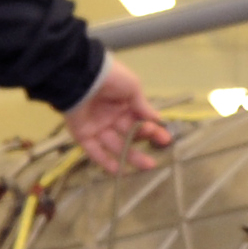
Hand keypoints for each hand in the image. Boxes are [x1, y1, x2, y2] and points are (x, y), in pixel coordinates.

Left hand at [66, 61, 170, 175]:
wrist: (82, 77)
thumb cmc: (111, 79)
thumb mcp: (132, 88)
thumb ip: (143, 107)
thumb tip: (157, 119)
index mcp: (123, 103)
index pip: (140, 120)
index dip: (153, 130)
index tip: (165, 139)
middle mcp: (111, 116)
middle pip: (129, 134)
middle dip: (144, 145)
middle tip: (157, 156)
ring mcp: (97, 126)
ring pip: (115, 145)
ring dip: (131, 156)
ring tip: (147, 165)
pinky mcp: (83, 134)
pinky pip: (94, 151)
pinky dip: (105, 161)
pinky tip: (119, 171)